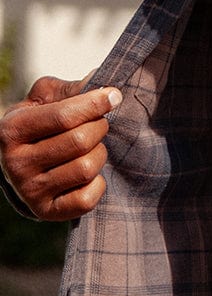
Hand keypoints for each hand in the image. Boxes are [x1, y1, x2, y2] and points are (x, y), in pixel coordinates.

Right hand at [0, 74, 121, 220]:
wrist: (22, 168)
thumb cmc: (41, 126)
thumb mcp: (44, 101)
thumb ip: (69, 90)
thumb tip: (100, 84)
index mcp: (12, 129)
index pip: (63, 116)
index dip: (94, 104)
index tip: (114, 96)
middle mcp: (16, 162)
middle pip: (80, 142)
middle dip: (99, 129)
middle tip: (100, 126)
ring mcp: (30, 190)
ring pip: (87, 169)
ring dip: (100, 156)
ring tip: (93, 150)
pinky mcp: (47, 212)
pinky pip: (87, 198)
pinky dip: (98, 185)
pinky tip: (90, 177)